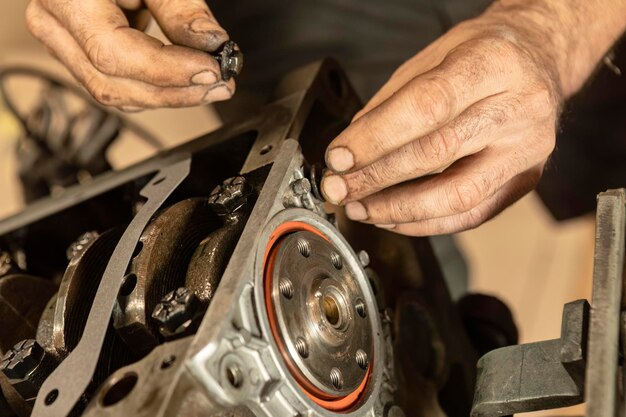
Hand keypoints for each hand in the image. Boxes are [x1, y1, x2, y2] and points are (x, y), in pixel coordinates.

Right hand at [26, 0, 233, 110]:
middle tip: (221, 85)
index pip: (112, 52)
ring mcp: (61, 43)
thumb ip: (179, 8)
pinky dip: (155, 89)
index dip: (166, 70)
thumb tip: (212, 44)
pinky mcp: (79, 53)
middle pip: (113, 83)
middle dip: (174, 92)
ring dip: (168, 96)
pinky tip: (187, 82)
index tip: (211, 71)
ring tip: (211, 86)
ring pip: (114, 92)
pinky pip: (116, 84)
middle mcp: (53, 24)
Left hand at [321, 14, 562, 235]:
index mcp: (494, 63)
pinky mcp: (526, 180)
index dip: (376, 138)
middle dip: (377, 177)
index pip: (426, 108)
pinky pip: (472, 215)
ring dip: (398, 209)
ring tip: (361, 207)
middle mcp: (519, 107)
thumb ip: (390, 104)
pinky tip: (393, 218)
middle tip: (339, 188)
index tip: (339, 158)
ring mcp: (528, 149)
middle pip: (438, 153)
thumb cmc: (481, 55)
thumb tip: (350, 152)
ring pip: (457, 195)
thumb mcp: (431, 58)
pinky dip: (426, 222)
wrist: (539, 58)